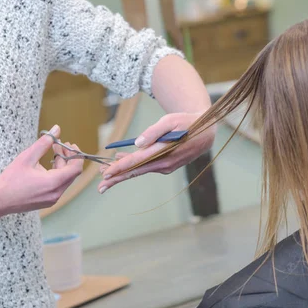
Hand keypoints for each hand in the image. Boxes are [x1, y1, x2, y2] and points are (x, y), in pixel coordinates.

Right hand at [0, 125, 83, 213]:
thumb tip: (56, 130)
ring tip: (53, 152)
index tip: (70, 145)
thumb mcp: (27, 157)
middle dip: (67, 157)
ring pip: (65, 179)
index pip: (76, 168)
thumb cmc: (11, 179)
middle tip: (59, 144)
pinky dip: (56, 175)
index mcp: (54, 183)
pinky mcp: (48, 201)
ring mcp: (53, 199)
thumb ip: (44, 143)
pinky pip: (58, 186)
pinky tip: (46, 166)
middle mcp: (56, 193)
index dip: (76, 155)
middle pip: (71, 173)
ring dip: (61, 165)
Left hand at [98, 112, 214, 193]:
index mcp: (163, 153)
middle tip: (101, 186)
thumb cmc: (187, 122)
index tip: (106, 174)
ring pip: (140, 170)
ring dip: (123, 172)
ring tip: (106, 172)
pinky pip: (147, 167)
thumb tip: (137, 144)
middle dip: (117, 178)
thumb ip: (153, 132)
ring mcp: (166, 166)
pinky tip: (123, 162)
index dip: (120, 169)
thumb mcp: (170, 121)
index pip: (136, 163)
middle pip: (136, 172)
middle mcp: (164, 163)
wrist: (206, 132)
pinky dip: (134, 166)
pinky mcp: (167, 166)